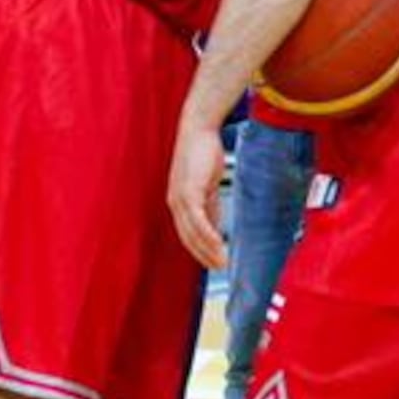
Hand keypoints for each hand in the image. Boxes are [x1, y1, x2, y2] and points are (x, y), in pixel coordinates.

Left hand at [167, 111, 229, 271]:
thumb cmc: (203, 152)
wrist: (199, 129)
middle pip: (187, 238)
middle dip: (204, 256)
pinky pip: (198, 220)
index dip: (200, 251)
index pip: (188, 234)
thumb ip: (211, 207)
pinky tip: (219, 244)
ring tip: (223, 262)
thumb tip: (215, 228)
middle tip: (220, 269)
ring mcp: (180, 199)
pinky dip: (209, 234)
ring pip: (192, 233)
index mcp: (179, 203)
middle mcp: (175, 203)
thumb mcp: (208, 185)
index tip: (214, 263)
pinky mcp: (188, 192)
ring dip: (208, 250)